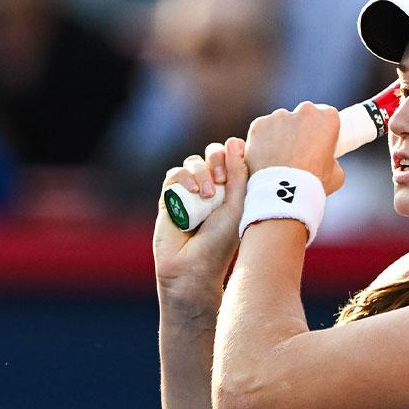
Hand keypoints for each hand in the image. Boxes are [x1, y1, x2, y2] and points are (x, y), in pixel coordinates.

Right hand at [153, 137, 248, 299]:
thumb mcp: (237, 205)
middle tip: (220, 181)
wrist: (193, 267)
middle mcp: (212, 187)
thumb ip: (238, 174)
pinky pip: (174, 174)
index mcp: (232, 189)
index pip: (232, 157)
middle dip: (216, 160)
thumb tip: (235, 141)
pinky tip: (191, 194)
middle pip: (212, 154)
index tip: (234, 175)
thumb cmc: (221, 241)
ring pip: (193, 162)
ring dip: (200, 173)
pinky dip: (183, 178)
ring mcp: (190, 192)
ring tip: (206, 196)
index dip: (233, 157)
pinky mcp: (170, 198)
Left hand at [245, 102, 344, 193]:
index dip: (323, 130)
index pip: (327, 116)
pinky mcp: (259, 125)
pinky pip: (263, 130)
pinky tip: (267, 158)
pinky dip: (263, 141)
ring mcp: (279, 117)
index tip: (319, 143)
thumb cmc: (313, 184)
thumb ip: (332, 160)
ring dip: (282, 135)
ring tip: (280, 159)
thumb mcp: (337, 174)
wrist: (283, 193)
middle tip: (298, 151)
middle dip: (302, 128)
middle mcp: (303, 111)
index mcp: (327, 118)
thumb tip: (326, 160)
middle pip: (303, 115)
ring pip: (281, 122)